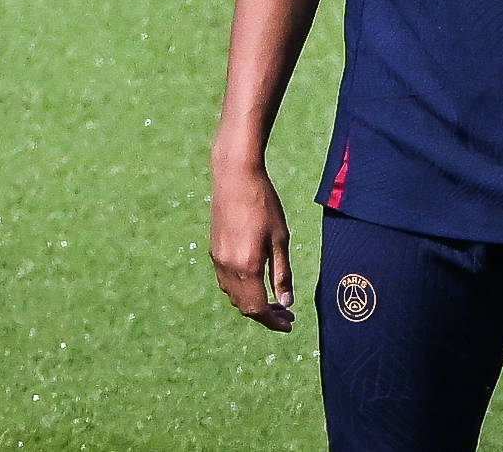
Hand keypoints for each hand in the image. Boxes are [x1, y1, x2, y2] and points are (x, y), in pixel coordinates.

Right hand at [210, 163, 295, 331]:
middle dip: (265, 315)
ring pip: (233, 295)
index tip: (289, 324)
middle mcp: (228, 268)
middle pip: (244, 306)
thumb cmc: (264, 203)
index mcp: (247, 266)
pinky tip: (256, 282)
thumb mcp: (280, 238)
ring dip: (252, 304)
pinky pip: (226, 281)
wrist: (235, 177)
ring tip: (273, 301)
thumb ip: (282, 272)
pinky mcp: (214, 250)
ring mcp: (218, 260)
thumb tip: (286, 301)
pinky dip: (241, 290)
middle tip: (286, 314)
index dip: (273, 321)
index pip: (258, 308)